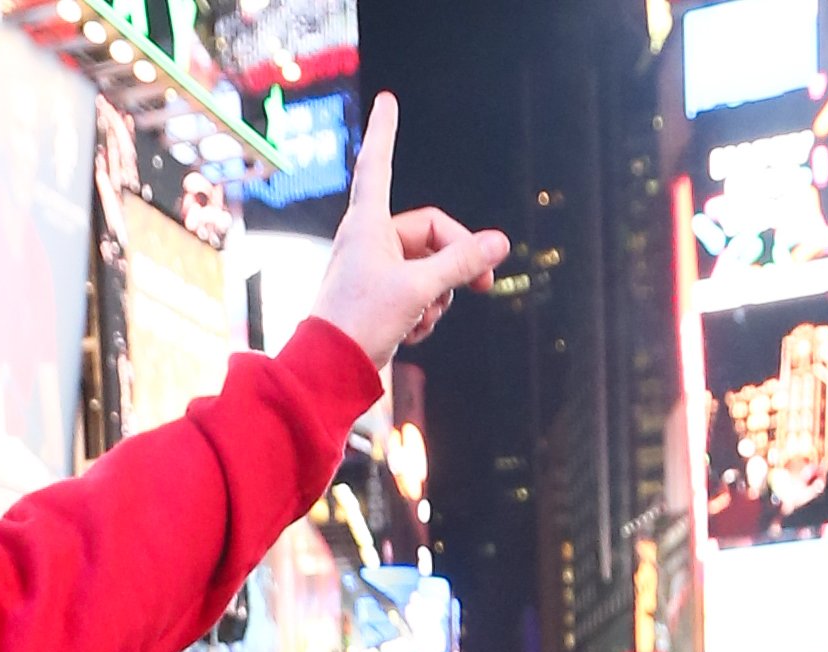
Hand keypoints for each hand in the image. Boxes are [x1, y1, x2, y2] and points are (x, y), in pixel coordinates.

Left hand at [304, 98, 510, 368]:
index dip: (384, 132)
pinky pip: (416, 293)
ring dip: (438, 294)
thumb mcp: (420, 289)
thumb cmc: (362, 323)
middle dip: (457, 261)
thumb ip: (461, 264)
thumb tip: (499, 243)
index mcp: (367, 224)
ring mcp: (374, 271)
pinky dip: (423, 312)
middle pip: (431, 233)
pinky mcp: (378, 299)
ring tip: (423, 318)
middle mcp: (369, 241)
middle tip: (484, 285)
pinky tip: (413, 333)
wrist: (329, 374)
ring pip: (428, 268)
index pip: (378, 164)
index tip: (386, 100)